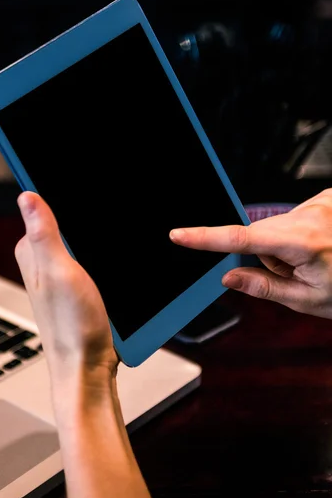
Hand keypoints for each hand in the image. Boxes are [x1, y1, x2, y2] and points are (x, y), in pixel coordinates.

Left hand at [14, 191, 118, 383]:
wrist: (89, 366)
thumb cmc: (72, 326)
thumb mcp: (58, 272)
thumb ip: (44, 233)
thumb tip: (26, 196)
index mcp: (32, 252)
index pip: (42, 209)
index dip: (61, 201)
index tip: (83, 198)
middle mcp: (44, 262)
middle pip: (67, 226)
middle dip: (86, 225)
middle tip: (101, 238)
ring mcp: (63, 275)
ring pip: (83, 244)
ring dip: (98, 246)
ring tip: (105, 259)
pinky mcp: (81, 286)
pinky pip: (92, 262)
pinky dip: (103, 262)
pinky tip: (110, 268)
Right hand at [170, 188, 331, 318]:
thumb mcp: (307, 299)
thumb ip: (263, 287)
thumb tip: (229, 277)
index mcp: (305, 242)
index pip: (242, 239)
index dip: (206, 238)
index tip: (180, 235)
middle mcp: (311, 214)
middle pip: (259, 232)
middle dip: (264, 254)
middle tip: (293, 274)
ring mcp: (320, 202)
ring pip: (276, 225)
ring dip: (282, 245)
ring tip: (311, 261)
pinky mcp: (325, 197)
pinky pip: (293, 217)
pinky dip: (296, 234)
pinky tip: (317, 247)